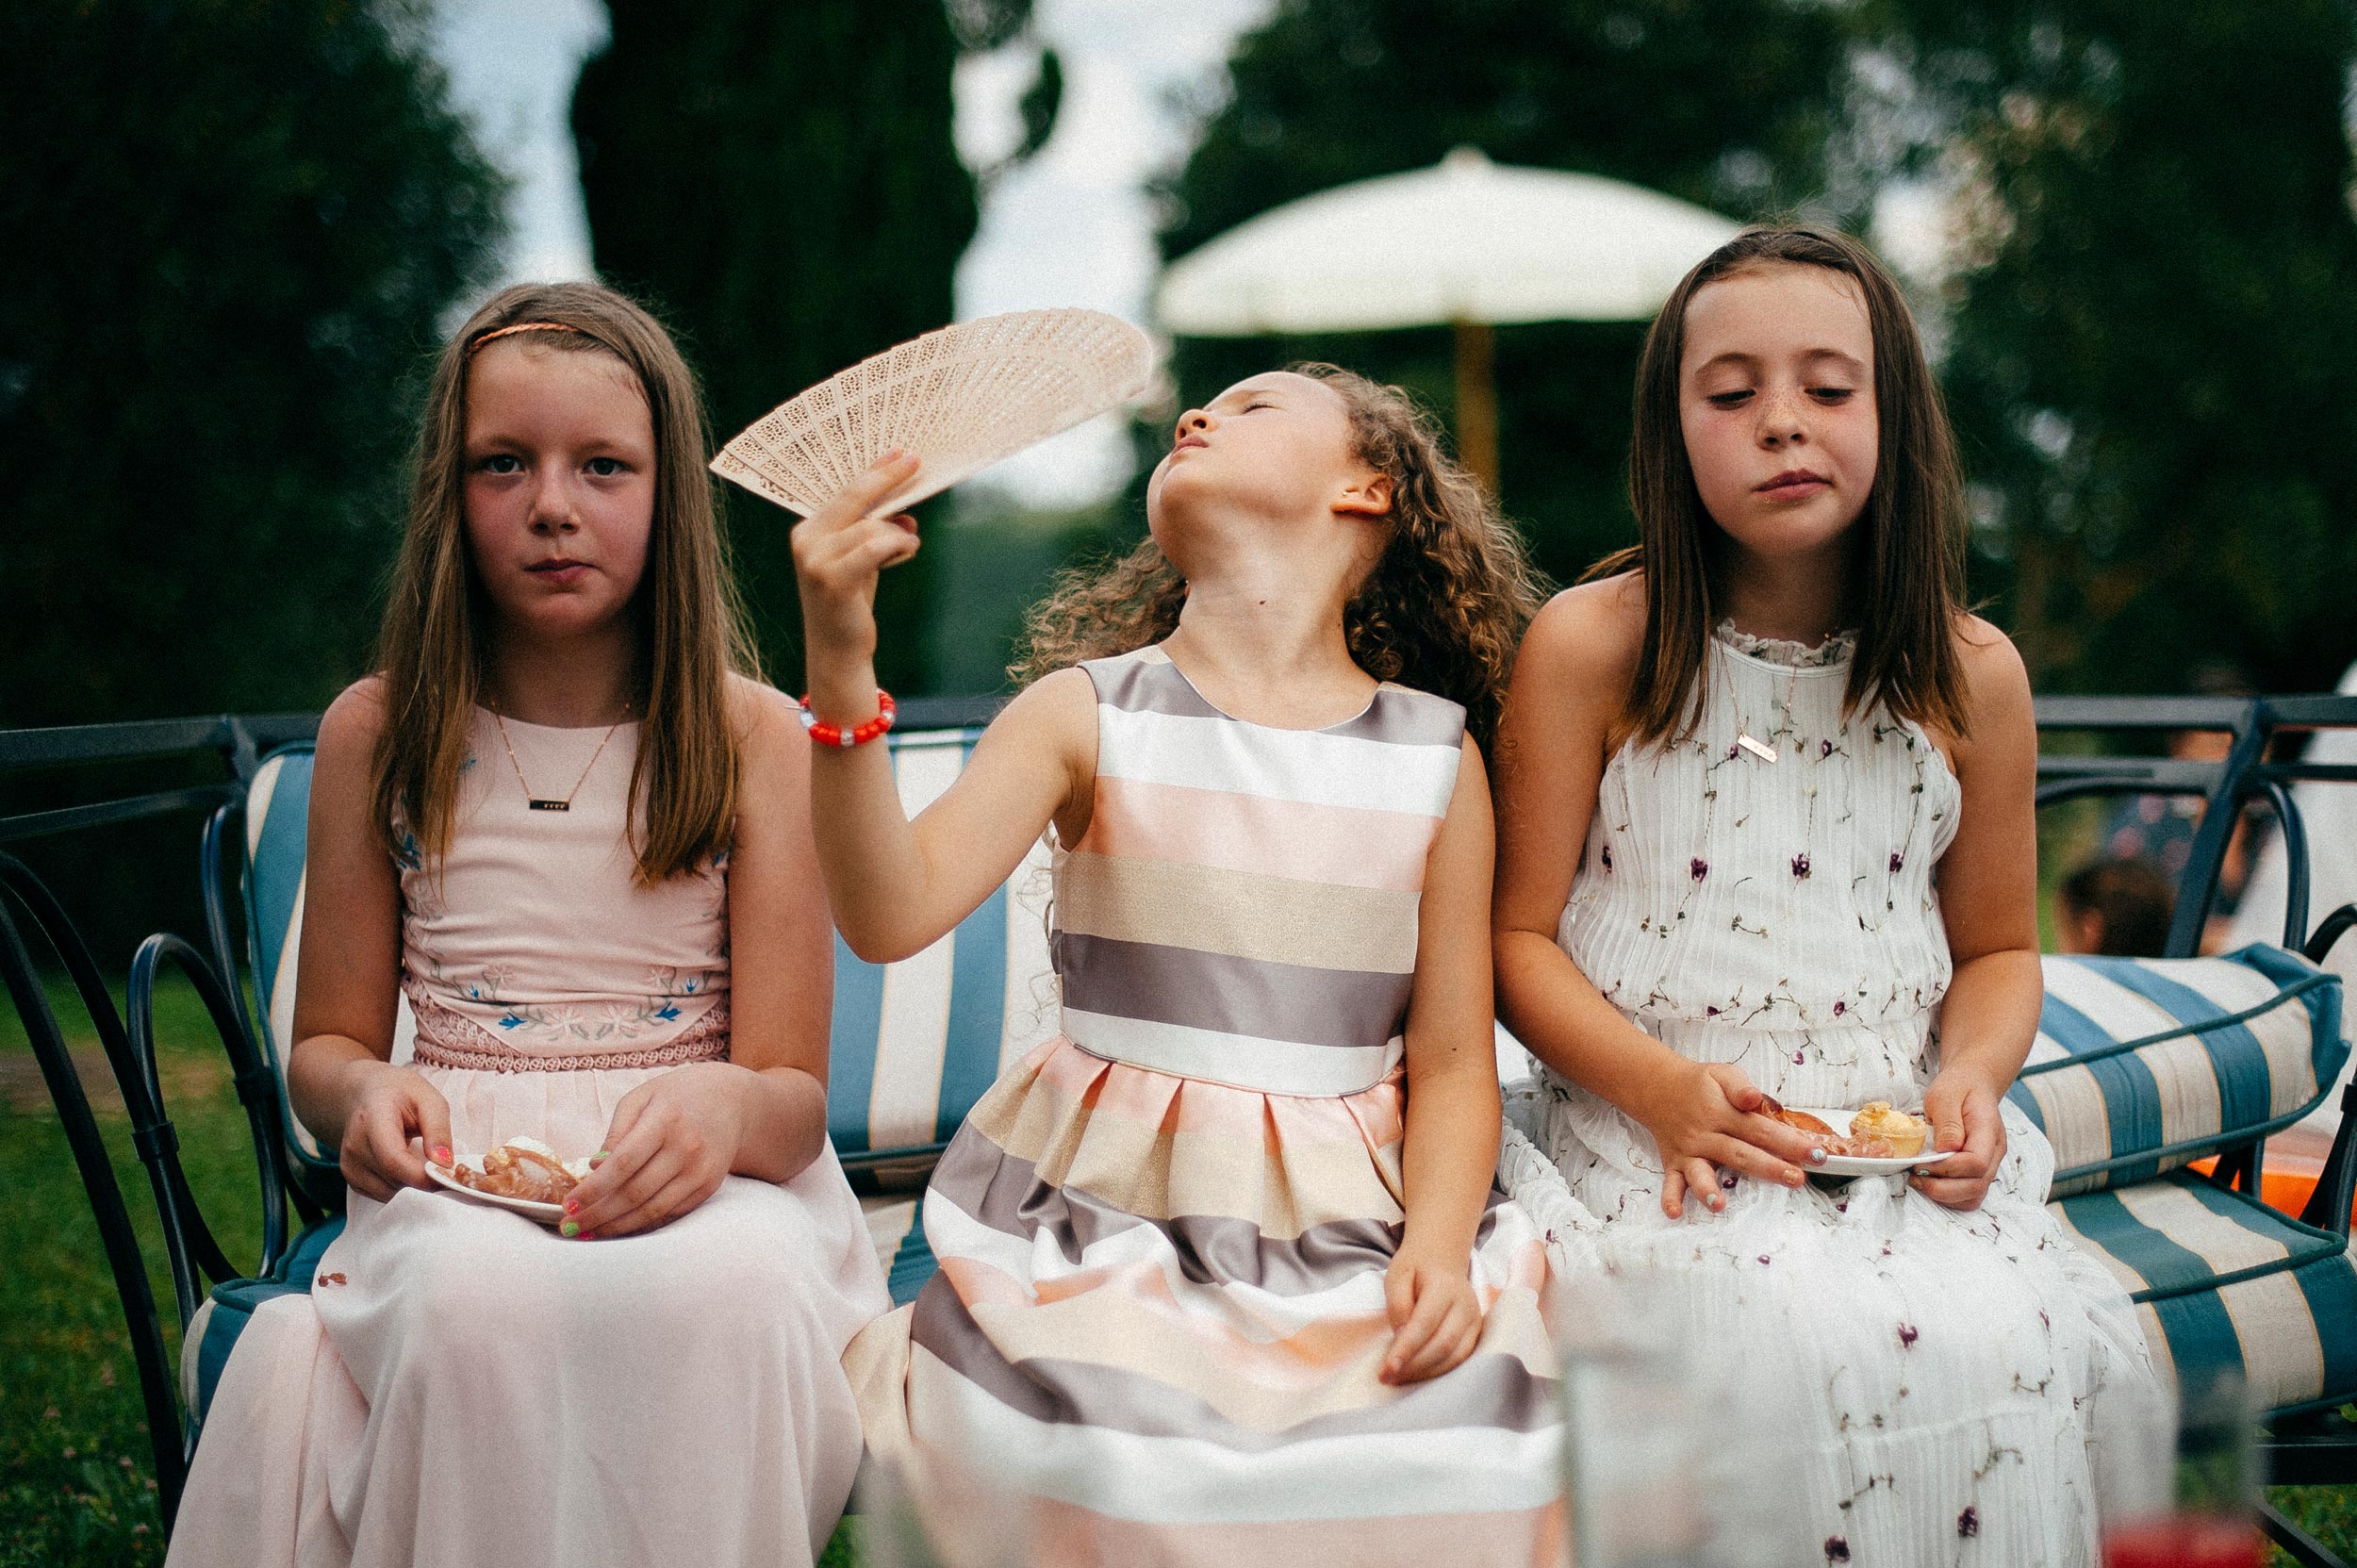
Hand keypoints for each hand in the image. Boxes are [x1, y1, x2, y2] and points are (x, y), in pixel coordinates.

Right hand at [337, 1061, 451, 1201]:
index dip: (423, 1175)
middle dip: (424, 1181)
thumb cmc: (401, 1093)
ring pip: (388, 1192)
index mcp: (372, 1119)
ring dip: (413, 1186)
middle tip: (444, 1168)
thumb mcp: (429, 1099)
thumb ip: (438, 1130)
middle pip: (393, 1179)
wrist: (368, 1094)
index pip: (393, 1160)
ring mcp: (348, 1164)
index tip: (449, 1174)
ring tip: (424, 1163)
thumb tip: (444, 1163)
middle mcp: (354, 1145)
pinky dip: (400, 1187)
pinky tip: (407, 1167)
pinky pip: (381, 1194)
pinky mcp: (351, 1177)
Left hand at [561, 1063, 746, 1237]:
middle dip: (597, 1215)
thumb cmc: (677, 1096)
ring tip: (589, 1232)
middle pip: (634, 1193)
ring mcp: (701, 1170)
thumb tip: (593, 1169)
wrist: (733, 1100)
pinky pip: (670, 1213)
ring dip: (616, 1227)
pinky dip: (642, 1223)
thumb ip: (616, 1132)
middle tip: (569, 1227)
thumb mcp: (642, 1098)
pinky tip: (620, 1226)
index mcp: (665, 1119)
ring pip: (652, 1210)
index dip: (593, 1189)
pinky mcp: (709, 1186)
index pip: (623, 1163)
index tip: (569, 1204)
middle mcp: (686, 1147)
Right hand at [789, 450, 921, 688]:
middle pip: (853, 496)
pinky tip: (908, 549)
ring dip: (899, 532)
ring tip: (908, 544)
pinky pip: (875, 546)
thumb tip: (908, 517)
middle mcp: (805, 539)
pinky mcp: (831, 578)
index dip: (874, 470)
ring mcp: (814, 559)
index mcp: (808, 530)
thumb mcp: (863, 560)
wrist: (837, 651)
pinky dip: (898, 544)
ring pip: (871, 525)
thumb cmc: (851, 603)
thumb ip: (878, 534)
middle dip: (887, 476)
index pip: (845, 491)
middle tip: (914, 460)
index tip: (899, 451)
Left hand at [1382, 1241, 1483, 1384]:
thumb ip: (1398, 1305)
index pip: (1424, 1324)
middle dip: (1414, 1366)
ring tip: (1399, 1379)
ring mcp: (1474, 1320)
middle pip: (1443, 1344)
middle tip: (1387, 1377)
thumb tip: (1401, 1337)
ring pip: (1454, 1357)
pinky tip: (1418, 1374)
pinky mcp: (1476, 1332)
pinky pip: (1460, 1359)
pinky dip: (1439, 1371)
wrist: (1442, 1257)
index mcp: (1444, 1286)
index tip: (1387, 1369)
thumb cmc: (1416, 1267)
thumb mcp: (1396, 1275)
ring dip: (1425, 1373)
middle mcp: (1465, 1304)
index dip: (1406, 1349)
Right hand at [1634, 1060, 1827, 1218]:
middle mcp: (1704, 1135)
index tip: (1816, 1153)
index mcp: (1721, 1112)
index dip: (1790, 1142)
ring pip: (1700, 1172)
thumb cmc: (1698, 1084)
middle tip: (1796, 1179)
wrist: (1657, 1087)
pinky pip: (1670, 1184)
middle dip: (1769, 1168)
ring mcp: (1688, 1152)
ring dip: (1708, 1189)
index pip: (1760, 1129)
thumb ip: (1741, 1086)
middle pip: (1739, 1154)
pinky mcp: (1673, 1164)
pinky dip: (1671, 1198)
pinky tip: (1675, 1213)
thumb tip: (1755, 1098)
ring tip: (1719, 1205)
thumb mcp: (1722, 1073)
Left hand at [1911, 1074, 2005, 1209]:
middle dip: (1941, 1188)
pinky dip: (1948, 1196)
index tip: (1921, 1162)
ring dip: (1944, 1196)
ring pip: (1974, 1196)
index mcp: (1988, 1132)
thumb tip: (1945, 1149)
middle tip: (1914, 1175)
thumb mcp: (1945, 1095)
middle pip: (1976, 1187)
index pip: (1976, 1163)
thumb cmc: (1958, 1088)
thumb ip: (1947, 1121)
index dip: (1947, 1168)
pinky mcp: (1978, 1172)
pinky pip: (1968, 1195)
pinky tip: (1929, 1182)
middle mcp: (1994, 1153)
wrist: (1972, 1085)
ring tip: (1919, 1180)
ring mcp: (1989, 1165)